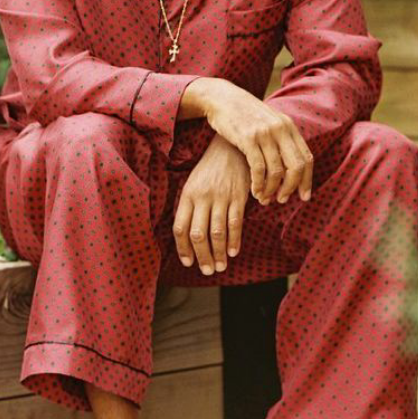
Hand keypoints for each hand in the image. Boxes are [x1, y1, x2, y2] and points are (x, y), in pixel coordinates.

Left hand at [173, 134, 249, 275]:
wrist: (230, 147)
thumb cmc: (210, 169)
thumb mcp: (193, 183)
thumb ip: (190, 207)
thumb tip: (188, 236)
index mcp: (187, 195)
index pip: (180, 228)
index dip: (183, 249)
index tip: (188, 262)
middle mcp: (202, 197)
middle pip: (198, 234)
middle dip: (202, 257)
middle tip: (207, 271)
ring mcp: (220, 197)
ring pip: (216, 232)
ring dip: (217, 253)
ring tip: (220, 266)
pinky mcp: (237, 196)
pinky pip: (235, 223)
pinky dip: (234, 240)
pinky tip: (233, 252)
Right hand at [188, 78, 313, 205]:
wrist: (222, 98)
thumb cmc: (245, 114)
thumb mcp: (270, 121)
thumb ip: (282, 138)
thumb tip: (293, 165)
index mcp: (289, 126)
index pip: (306, 158)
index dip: (307, 180)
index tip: (304, 197)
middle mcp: (280, 129)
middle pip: (295, 167)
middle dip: (290, 188)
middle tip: (282, 200)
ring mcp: (265, 134)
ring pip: (276, 171)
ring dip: (271, 190)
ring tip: (265, 199)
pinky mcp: (248, 139)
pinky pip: (258, 169)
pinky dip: (258, 185)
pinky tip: (255, 192)